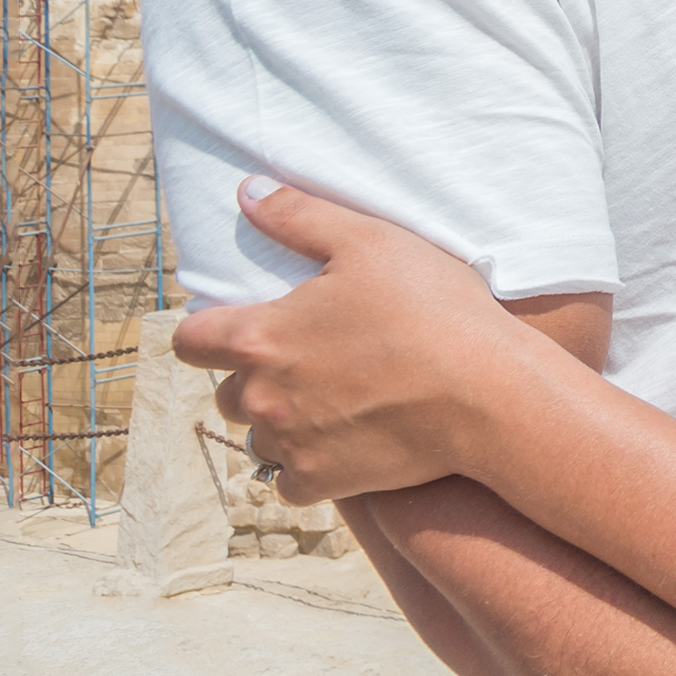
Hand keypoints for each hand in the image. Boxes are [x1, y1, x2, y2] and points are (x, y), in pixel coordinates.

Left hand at [172, 179, 536, 504]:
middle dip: (254, 376)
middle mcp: (262, 397)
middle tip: (306, 359)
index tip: (239, 325)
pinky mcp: (325, 481)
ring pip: (260, 437)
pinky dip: (308, 466)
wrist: (486, 393)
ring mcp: (291, 443)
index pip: (189, 340)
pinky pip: (291, 482)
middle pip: (225, 393)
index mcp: (259, 337)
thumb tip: (246, 193)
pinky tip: (342, 443)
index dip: (206, 331)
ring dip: (281, 422)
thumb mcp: (369, 241)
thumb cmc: (430, 308)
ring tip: (329, 401)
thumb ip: (298, 216)